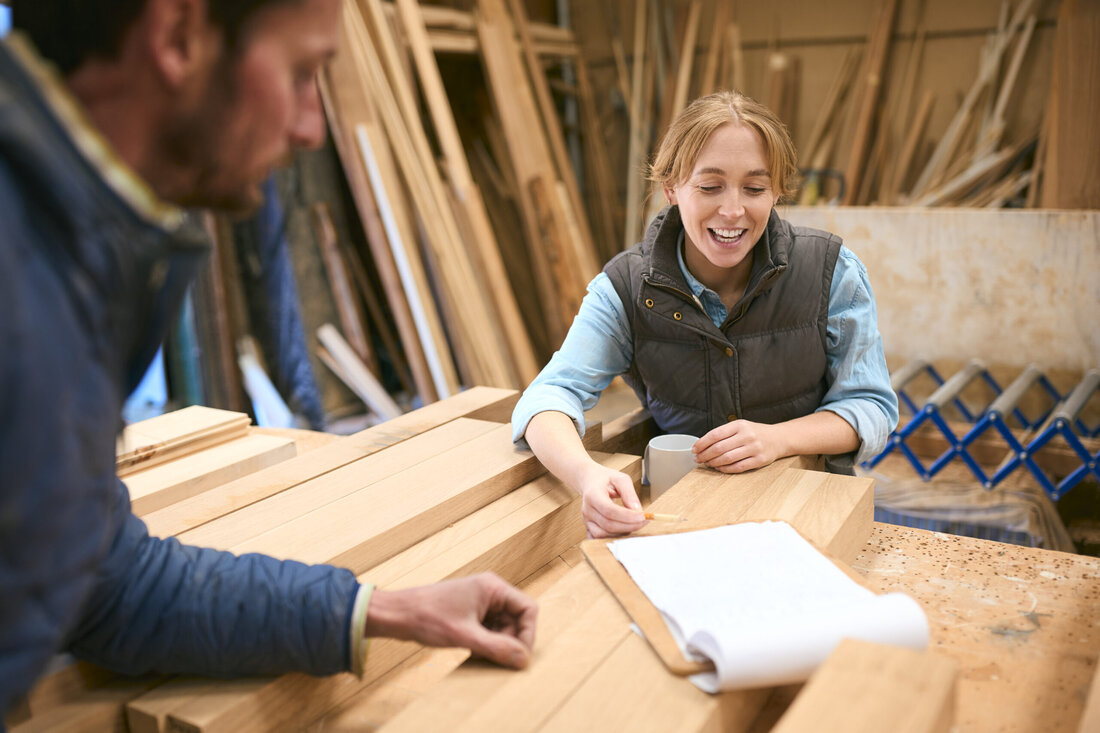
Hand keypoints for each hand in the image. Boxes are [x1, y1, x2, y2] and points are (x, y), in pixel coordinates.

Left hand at [364, 573, 537, 668]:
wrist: (397, 614)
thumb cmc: (427, 617)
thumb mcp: (465, 636)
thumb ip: (497, 648)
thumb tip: (523, 659)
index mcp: (493, 588)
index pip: (528, 609)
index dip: (528, 634)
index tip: (520, 656)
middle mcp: (490, 592)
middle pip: (517, 620)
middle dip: (510, 641)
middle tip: (498, 660)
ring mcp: (480, 602)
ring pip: (504, 627)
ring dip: (498, 645)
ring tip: (481, 656)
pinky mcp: (471, 613)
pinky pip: (490, 629)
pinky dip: (487, 643)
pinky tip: (474, 653)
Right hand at [577, 463, 645, 538]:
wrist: (590, 481)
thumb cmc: (605, 479)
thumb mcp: (620, 479)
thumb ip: (629, 493)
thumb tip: (638, 510)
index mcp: (593, 494)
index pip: (609, 510)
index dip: (627, 517)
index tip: (642, 517)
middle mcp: (587, 509)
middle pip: (608, 525)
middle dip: (629, 526)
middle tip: (644, 521)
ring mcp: (586, 520)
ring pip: (604, 534)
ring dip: (622, 532)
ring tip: (634, 524)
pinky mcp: (588, 527)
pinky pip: (599, 539)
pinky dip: (612, 538)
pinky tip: (623, 530)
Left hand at [693, 419, 782, 472]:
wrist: (779, 438)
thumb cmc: (755, 433)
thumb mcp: (740, 426)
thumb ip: (724, 433)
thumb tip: (703, 445)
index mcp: (739, 425)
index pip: (715, 434)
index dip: (702, 443)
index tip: (695, 449)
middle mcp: (747, 436)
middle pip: (719, 448)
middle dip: (705, 455)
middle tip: (698, 459)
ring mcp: (754, 448)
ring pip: (727, 458)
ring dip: (713, 463)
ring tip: (707, 464)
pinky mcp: (759, 460)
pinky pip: (738, 467)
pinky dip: (726, 469)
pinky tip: (719, 468)